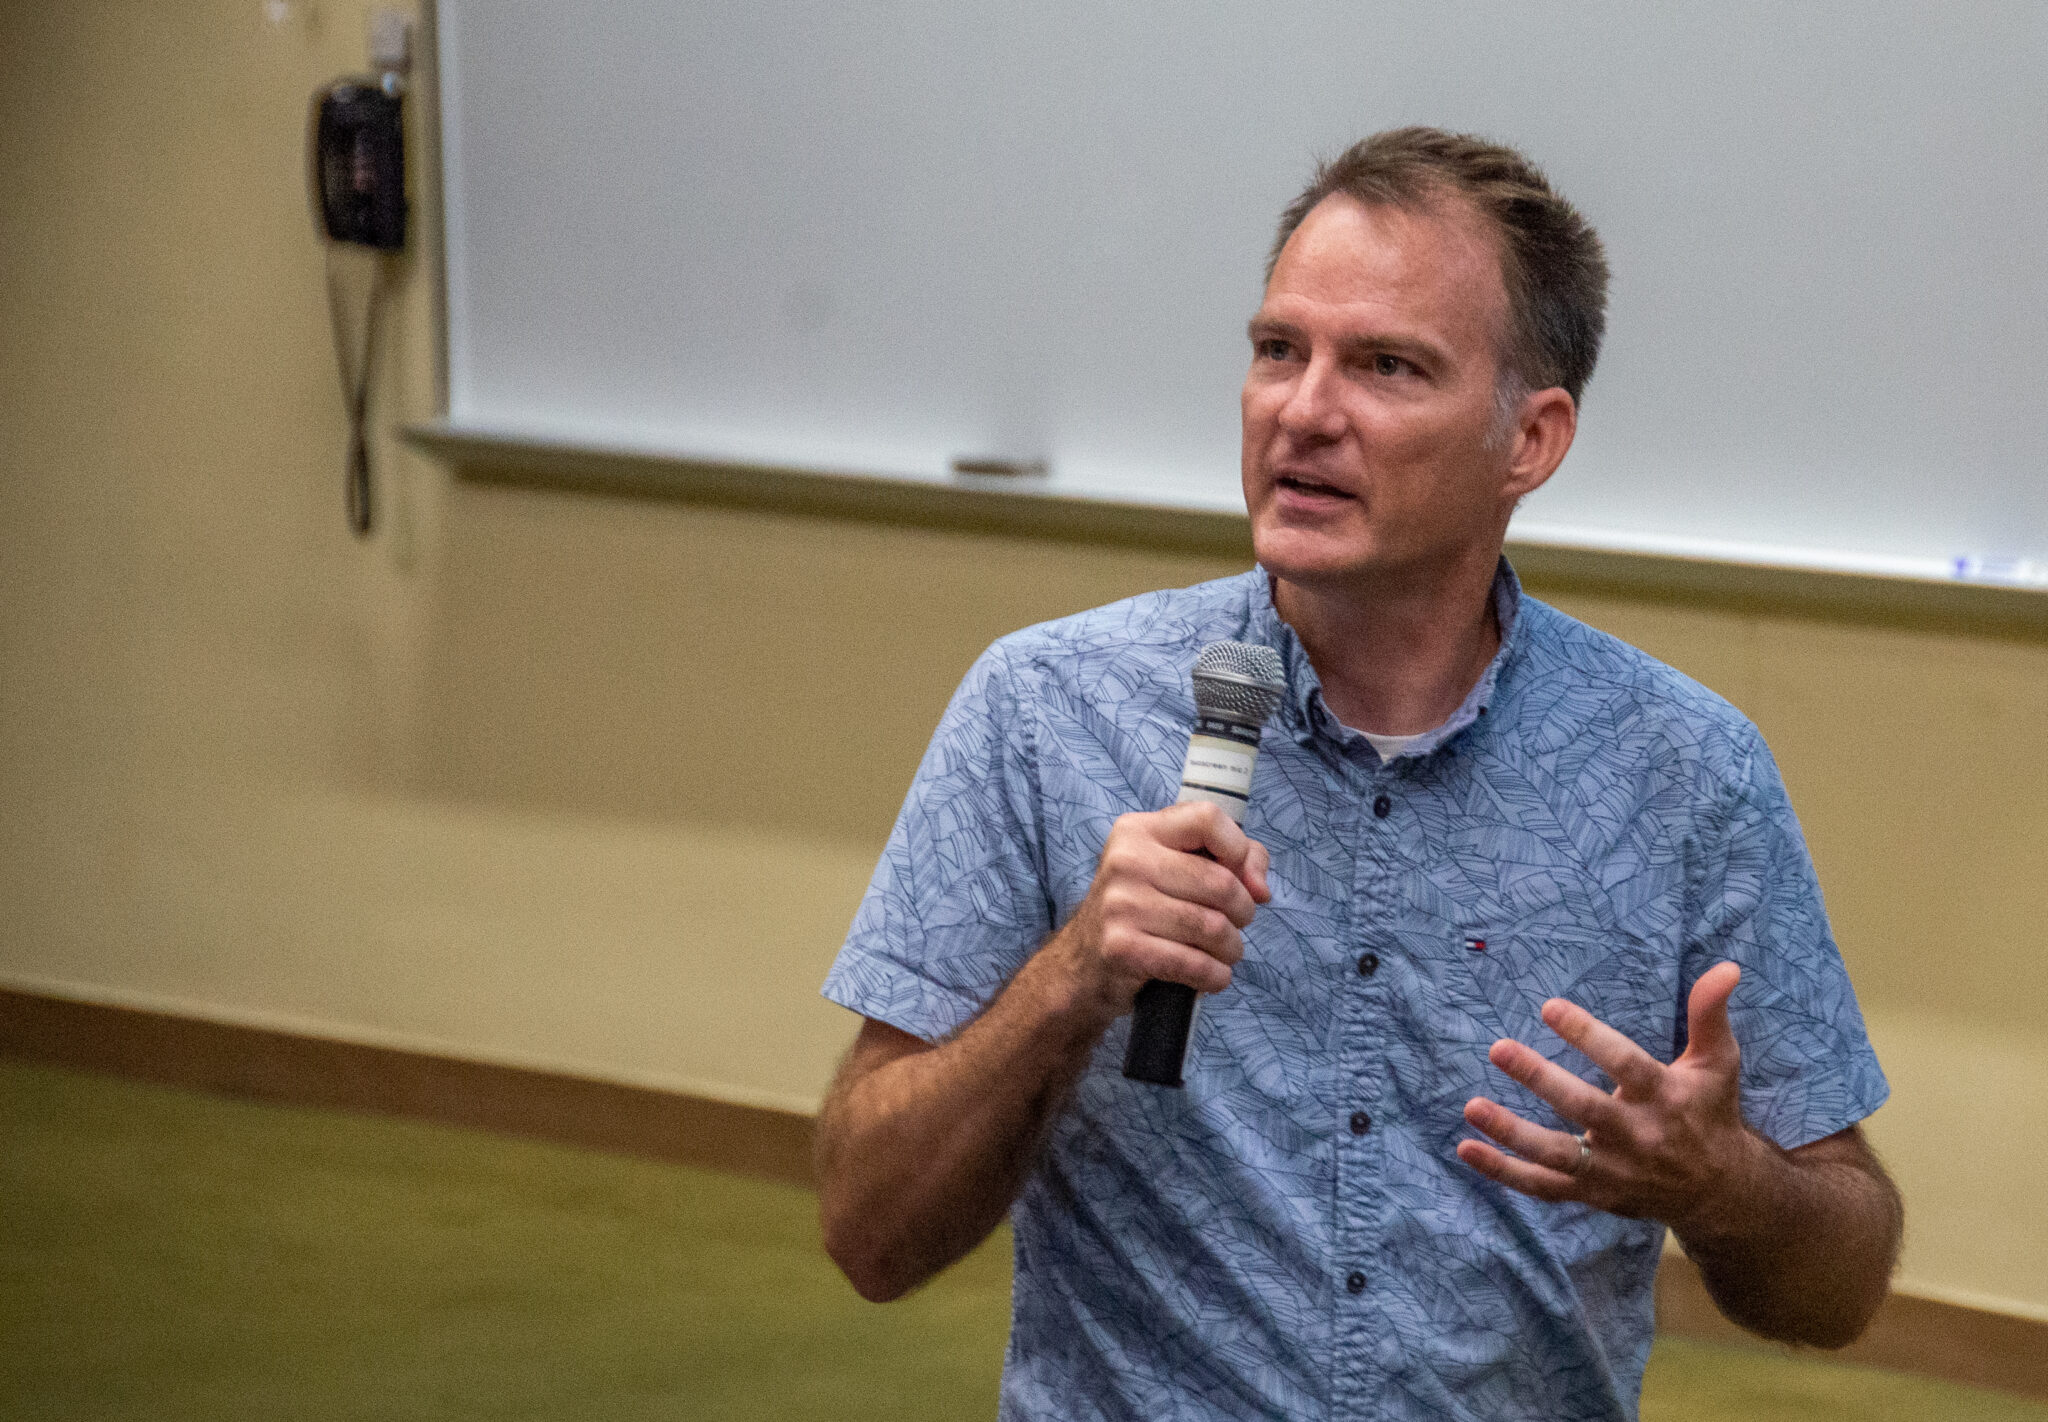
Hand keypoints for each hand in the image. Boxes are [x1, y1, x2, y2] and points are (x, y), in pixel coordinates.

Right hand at [1039, 802, 1270, 1023]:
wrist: (1083, 963)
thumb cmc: (1141, 910)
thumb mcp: (1174, 869)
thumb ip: (1230, 860)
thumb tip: (1260, 888)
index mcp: (1139, 830)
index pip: (1207, 818)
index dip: (1239, 849)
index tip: (1241, 878)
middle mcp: (1126, 860)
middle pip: (1220, 882)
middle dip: (1242, 912)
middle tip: (1234, 925)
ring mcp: (1120, 904)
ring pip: (1211, 927)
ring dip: (1231, 949)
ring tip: (1224, 953)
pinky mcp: (1121, 947)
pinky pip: (1194, 963)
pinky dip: (1215, 976)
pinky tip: (1212, 976)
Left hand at [1454, 961, 1765, 1232]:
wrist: (1721, 1193)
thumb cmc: (1711, 1112)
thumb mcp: (1718, 1062)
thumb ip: (1710, 1014)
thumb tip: (1726, 967)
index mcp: (1665, 1097)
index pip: (1624, 1063)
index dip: (1588, 1036)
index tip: (1549, 1007)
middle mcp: (1637, 1136)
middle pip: (1583, 1108)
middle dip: (1540, 1079)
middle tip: (1498, 1048)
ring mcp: (1612, 1169)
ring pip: (1557, 1153)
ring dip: (1511, 1132)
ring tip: (1472, 1106)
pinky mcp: (1593, 1192)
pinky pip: (1544, 1187)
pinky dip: (1505, 1173)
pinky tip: (1466, 1149)